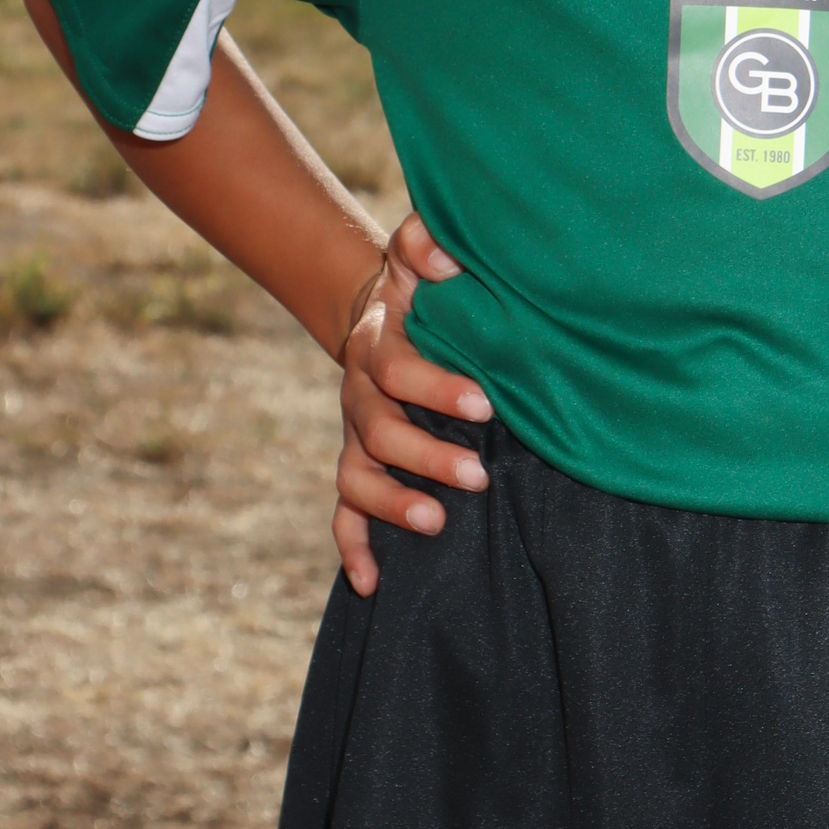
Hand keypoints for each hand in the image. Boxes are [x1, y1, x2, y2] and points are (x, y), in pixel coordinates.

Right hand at [333, 214, 493, 597]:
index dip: (435, 387)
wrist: (384, 315)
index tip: (484, 402)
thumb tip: (448, 258)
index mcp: (378, 345)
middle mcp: (360, 396)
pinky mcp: (357, 468)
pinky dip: (354, 549)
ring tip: (437, 524)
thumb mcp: (419, 255)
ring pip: (358, 480)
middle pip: (379, 434)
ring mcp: (355, 438)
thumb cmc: (422, 289)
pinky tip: (373, 584)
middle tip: (477, 476)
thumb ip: (428, 244)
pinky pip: (344, 516)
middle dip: (426, 458)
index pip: (396, 369)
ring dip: (392, 506)